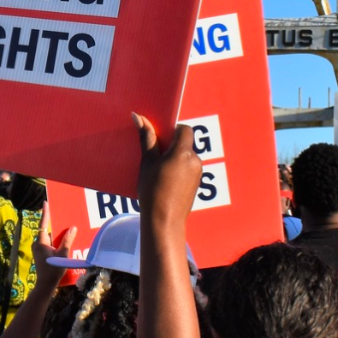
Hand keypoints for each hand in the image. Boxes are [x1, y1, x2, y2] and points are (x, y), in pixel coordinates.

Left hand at [32, 201, 75, 288]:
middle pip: (47, 231)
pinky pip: (48, 244)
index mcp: (41, 242)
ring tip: (67, 230)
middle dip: (55, 224)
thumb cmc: (53, 270)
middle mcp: (37, 244)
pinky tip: (64, 242)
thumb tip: (72, 228)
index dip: (45, 213)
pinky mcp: (41, 254)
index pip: (43, 224)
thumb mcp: (63, 255)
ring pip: (48, 238)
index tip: (45, 202)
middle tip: (62, 215)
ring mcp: (38, 250)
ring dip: (56, 235)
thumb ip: (67, 241)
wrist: (46, 285)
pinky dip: (55, 241)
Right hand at [134, 113, 201, 227]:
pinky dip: (177, 169)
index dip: (172, 130)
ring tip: (157, 171)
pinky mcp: (196, 184)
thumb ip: (147, 138)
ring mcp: (198, 173)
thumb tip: (139, 116)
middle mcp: (195, 160)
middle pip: (184, 143)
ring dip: (173, 158)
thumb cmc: (153, 191)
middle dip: (170, 145)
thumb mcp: (147, 163)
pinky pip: (187, 168)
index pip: (184, 129)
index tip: (158, 139)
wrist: (164, 221)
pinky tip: (164, 181)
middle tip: (154, 156)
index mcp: (183, 153)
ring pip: (185, 156)